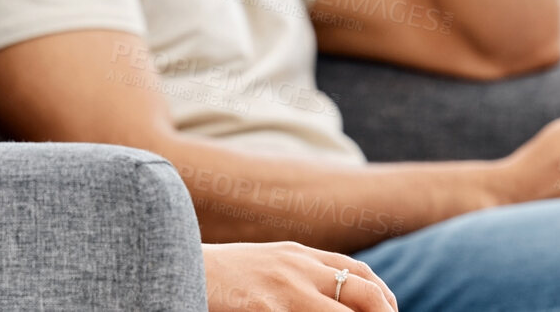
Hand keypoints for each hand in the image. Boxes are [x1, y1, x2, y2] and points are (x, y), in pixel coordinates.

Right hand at [203, 241, 397, 310]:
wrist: (176, 264)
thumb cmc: (222, 275)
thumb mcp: (266, 263)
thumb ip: (298, 272)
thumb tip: (333, 292)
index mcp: (298, 254)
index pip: (357, 272)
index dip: (383, 294)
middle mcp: (297, 268)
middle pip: (362, 290)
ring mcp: (283, 290)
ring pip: (343, 311)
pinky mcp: (264, 309)